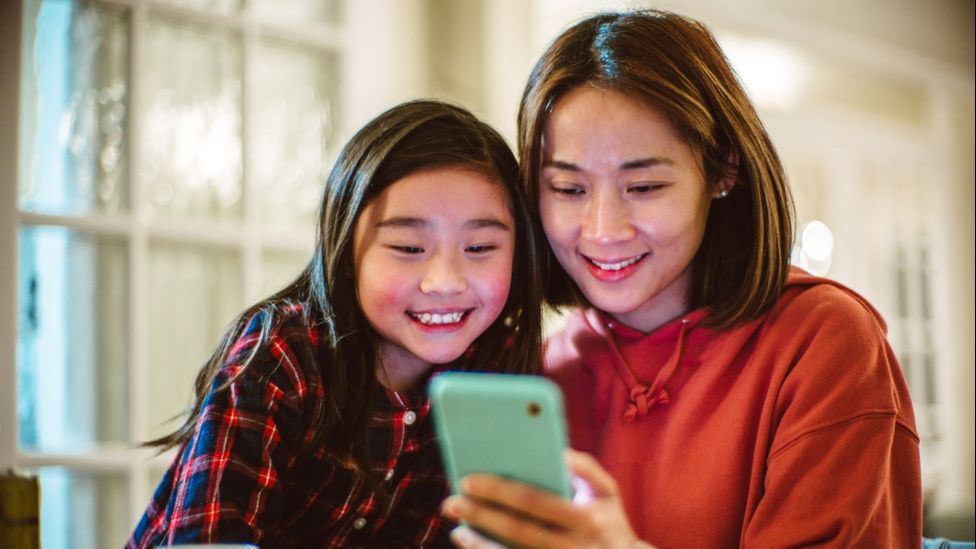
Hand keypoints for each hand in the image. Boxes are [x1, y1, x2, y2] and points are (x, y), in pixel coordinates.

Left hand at [442, 449, 646, 547]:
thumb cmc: (609, 520)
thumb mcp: (607, 491)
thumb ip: (584, 468)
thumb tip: (556, 451)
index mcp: (586, 517)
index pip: (535, 501)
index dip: (499, 491)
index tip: (469, 479)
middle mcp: (574, 544)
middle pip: (519, 529)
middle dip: (482, 514)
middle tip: (451, 501)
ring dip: (480, 542)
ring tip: (457, 526)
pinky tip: (468, 540)